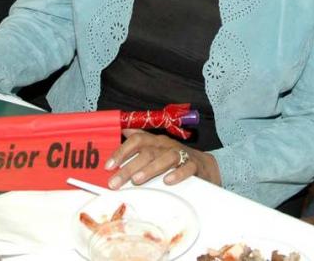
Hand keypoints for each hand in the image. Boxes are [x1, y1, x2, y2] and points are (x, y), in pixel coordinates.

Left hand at [104, 129, 221, 188]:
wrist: (204, 165)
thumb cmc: (174, 158)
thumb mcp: (156, 148)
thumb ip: (139, 141)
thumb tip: (121, 130)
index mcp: (155, 141)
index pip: (136, 141)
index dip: (121, 151)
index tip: (108, 166)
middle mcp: (166, 145)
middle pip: (146, 153)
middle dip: (128, 168)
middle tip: (115, 182)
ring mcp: (181, 154)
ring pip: (164, 158)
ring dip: (149, 169)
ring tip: (137, 180)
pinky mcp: (195, 166)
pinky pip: (186, 168)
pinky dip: (177, 174)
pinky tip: (168, 181)